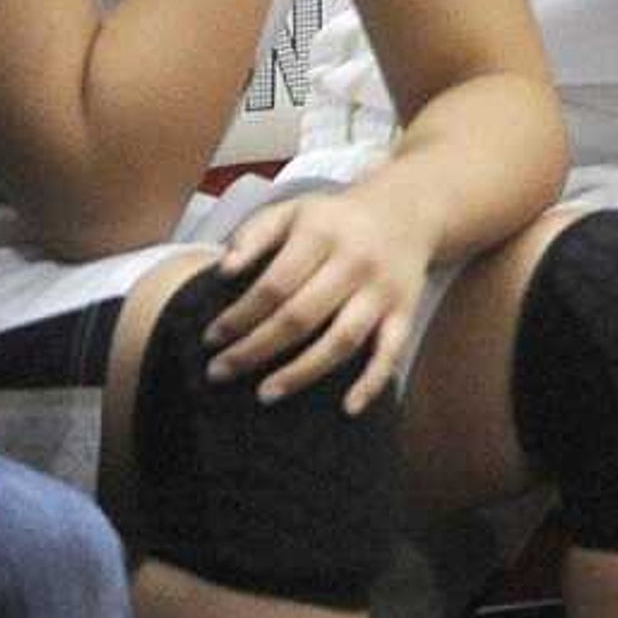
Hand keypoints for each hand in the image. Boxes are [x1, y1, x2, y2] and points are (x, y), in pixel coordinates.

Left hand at [204, 185, 432, 412]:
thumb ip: (254, 234)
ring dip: (302, 372)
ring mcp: (383, 292)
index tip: (210, 339)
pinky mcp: (406, 312)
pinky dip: (372, 382)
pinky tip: (349, 408)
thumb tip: (223, 272)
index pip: (274, 285)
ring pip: (342, 341)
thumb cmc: (335, 218)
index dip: (239, 316)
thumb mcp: (292, 209)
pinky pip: (391, 353)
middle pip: (301, 317)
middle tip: (219, 373)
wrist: (407, 211)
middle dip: (255, 350)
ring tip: (265, 394)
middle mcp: (355, 263)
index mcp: (323, 235)